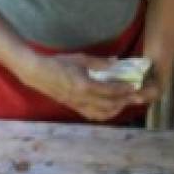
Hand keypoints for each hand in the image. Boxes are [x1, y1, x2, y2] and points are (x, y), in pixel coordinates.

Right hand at [23, 54, 147, 121]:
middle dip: (124, 101)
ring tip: (124, 102)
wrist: (38, 73)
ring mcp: (78, 105)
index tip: (134, 87)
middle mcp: (83, 99)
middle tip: (135, 97)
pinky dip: (104, 114)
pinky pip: (92, 115)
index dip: (124, 90)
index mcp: (85, 86)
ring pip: (102, 114)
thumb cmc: (58, 63)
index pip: (110, 91)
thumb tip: (116, 61)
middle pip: (109, 105)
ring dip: (116, 109)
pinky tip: (110, 108)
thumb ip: (100, 62)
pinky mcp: (74, 107)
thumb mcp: (81, 59)